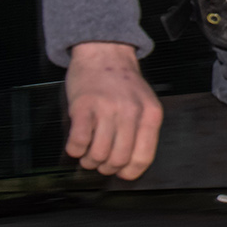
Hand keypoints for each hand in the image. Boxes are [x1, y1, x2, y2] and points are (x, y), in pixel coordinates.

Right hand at [64, 42, 162, 179]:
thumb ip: (141, 131)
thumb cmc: (122, 83)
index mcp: (150, 115)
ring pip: (98, 154)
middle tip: (100, 163)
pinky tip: (76, 145)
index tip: (121, 173)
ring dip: (89, 161)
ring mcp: (107, 108)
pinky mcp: (83, 106)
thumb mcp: (144, 104)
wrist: (105, 52)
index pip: (143, 157)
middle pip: (119, 159)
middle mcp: (131, 112)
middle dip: (106, 167)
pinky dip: (75, 150)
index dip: (129, 172)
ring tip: (87, 154)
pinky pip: (78, 141)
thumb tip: (130, 165)